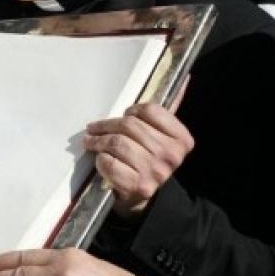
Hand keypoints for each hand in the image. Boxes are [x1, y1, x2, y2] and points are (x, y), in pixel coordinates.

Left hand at [83, 91, 193, 217]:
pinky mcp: (137, 187)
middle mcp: (171, 155)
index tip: (123, 115)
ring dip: (98, 141)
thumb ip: (167, 110)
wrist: (145, 198)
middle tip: (93, 128)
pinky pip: (110, 163)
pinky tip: (100, 159)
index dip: (132, 111)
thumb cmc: (149, 160)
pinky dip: (100, 160)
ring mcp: (155, 172)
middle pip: (129, 126)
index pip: (150, 110)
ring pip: (117, 143)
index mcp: (182, 139)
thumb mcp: (162, 136)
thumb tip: (183, 77)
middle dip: (106, 126)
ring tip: (90, 141)